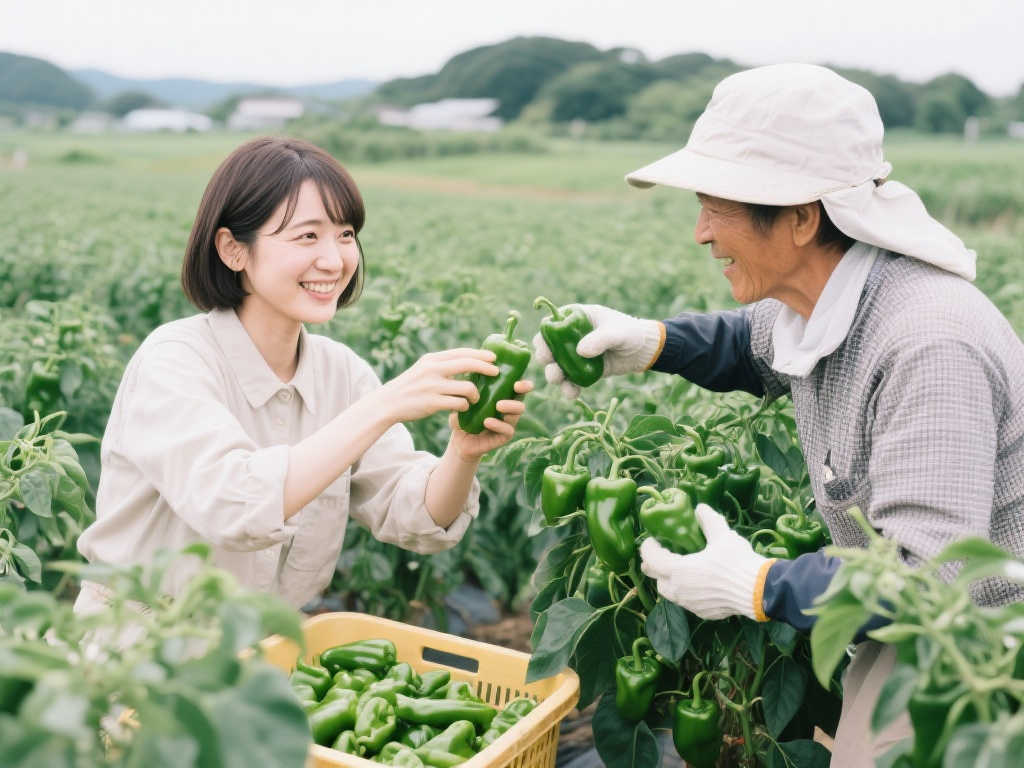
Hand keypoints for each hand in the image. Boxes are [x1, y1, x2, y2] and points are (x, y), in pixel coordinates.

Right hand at [380, 348, 498, 423]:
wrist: (388, 403)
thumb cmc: (410, 387)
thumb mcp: (423, 369)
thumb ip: (442, 365)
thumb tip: (468, 361)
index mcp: (432, 359)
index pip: (462, 353)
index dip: (480, 354)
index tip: (494, 358)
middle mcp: (433, 370)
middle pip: (468, 364)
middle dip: (486, 368)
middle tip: (496, 373)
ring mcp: (433, 386)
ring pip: (467, 387)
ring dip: (475, 394)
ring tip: (475, 398)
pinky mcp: (432, 403)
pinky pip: (459, 404)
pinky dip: (465, 406)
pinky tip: (464, 408)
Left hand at [448, 379, 533, 459]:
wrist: (459, 439)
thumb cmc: (463, 415)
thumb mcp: (463, 399)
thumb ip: (467, 387)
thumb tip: (467, 371)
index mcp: (502, 396)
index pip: (516, 385)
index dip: (522, 381)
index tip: (517, 377)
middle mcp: (509, 408)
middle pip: (522, 396)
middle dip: (522, 390)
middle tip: (515, 386)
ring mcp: (508, 423)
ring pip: (517, 412)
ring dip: (510, 406)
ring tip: (498, 405)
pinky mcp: (504, 437)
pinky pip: (507, 430)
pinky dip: (498, 425)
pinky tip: (487, 421)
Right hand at [532, 304, 663, 397]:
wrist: (644, 351)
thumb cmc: (630, 332)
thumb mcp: (617, 332)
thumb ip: (600, 339)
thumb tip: (580, 352)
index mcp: (575, 319)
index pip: (551, 325)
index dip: (543, 337)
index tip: (545, 349)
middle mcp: (570, 337)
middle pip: (547, 348)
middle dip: (545, 359)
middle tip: (551, 366)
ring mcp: (575, 356)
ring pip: (556, 366)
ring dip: (554, 375)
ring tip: (560, 381)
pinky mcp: (583, 371)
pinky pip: (571, 381)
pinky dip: (569, 388)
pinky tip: (572, 393)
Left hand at [640, 504, 768, 619]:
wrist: (758, 591)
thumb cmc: (736, 562)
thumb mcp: (722, 535)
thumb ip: (708, 520)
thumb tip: (700, 508)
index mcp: (678, 570)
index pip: (651, 560)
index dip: (648, 549)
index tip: (652, 540)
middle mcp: (680, 590)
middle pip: (657, 579)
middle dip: (654, 566)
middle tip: (660, 554)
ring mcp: (691, 604)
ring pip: (670, 593)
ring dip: (669, 581)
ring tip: (677, 569)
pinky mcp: (703, 612)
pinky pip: (687, 602)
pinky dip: (686, 592)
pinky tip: (697, 584)